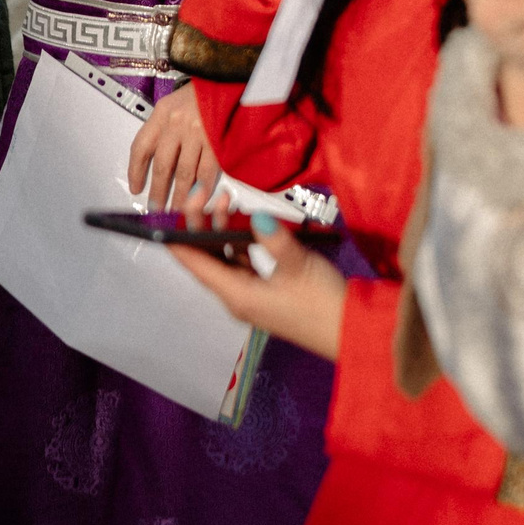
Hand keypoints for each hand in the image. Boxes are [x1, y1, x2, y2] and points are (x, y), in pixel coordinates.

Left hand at [126, 85, 218, 210]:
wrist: (231, 78)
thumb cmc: (204, 93)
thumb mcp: (175, 103)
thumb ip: (164, 128)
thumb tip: (156, 160)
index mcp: (163, 112)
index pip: (141, 146)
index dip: (136, 171)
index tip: (136, 187)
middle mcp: (178, 123)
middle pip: (163, 165)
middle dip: (158, 191)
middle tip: (156, 208)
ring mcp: (198, 133)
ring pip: (184, 173)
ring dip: (179, 196)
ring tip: (175, 210)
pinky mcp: (217, 142)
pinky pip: (207, 171)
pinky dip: (201, 189)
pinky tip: (197, 199)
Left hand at [169, 210, 347, 359]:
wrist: (349, 332)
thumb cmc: (321, 303)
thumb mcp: (298, 266)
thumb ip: (275, 240)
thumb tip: (257, 217)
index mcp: (237, 295)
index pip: (195, 264)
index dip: (178, 235)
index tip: (174, 206)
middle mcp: (237, 296)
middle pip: (206, 258)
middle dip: (200, 224)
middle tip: (207, 191)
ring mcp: (251, 294)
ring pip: (224, 258)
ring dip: (220, 230)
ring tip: (227, 200)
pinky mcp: (266, 290)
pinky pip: (242, 262)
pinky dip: (239, 241)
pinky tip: (247, 221)